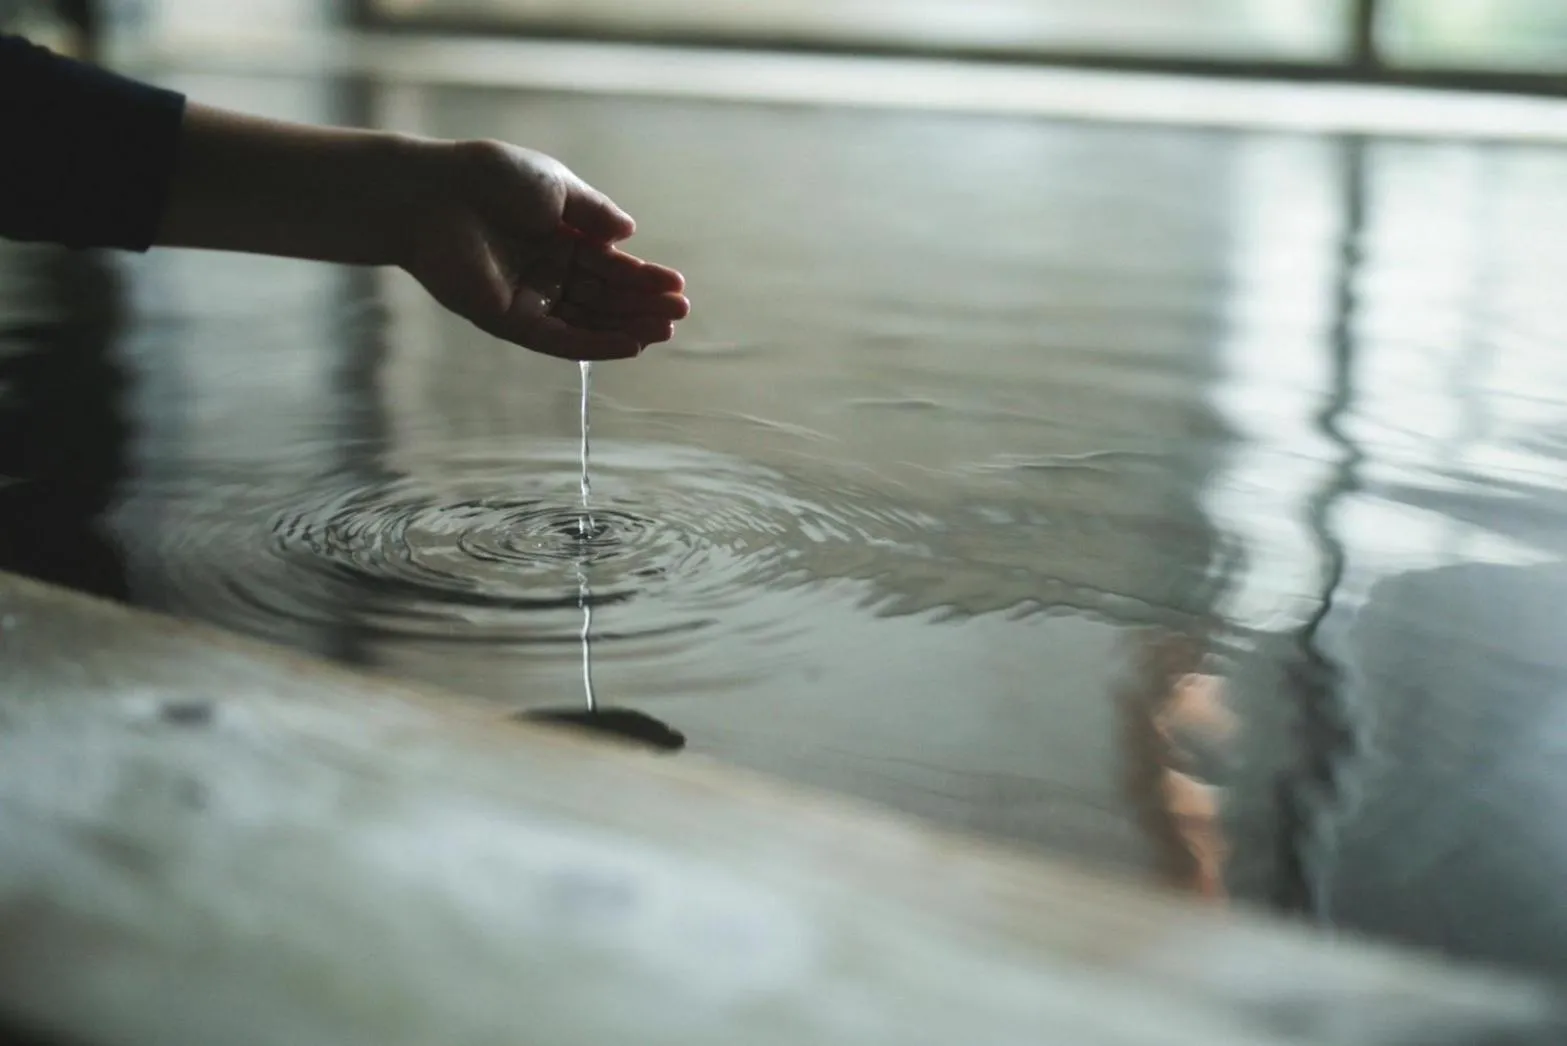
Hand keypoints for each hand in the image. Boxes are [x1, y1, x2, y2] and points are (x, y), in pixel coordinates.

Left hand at [400, 140, 688, 360]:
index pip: (608, 265)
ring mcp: (527, 298)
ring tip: (665, 328)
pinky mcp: (508, 320)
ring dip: (627, 327)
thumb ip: (594, 213)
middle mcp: (543, 272)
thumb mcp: (556, 186)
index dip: (642, 276)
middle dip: (641, 305)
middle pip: (602, 297)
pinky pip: (558, 339)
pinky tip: (630, 345)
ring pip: (586, 320)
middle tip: (680, 312)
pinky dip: (594, 344)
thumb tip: (629, 234)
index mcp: (555, 238)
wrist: (434, 193)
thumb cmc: (490, 178)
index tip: (676, 284)